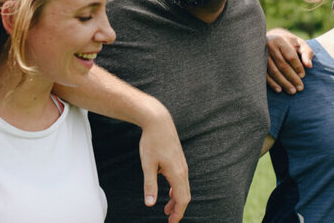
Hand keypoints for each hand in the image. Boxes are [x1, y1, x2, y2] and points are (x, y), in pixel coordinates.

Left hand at [138, 103, 189, 222]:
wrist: (158, 120)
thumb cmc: (152, 141)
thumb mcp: (148, 165)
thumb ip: (149, 185)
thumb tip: (150, 203)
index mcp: (177, 173)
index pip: (182, 200)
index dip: (178, 213)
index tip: (171, 222)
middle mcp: (183, 170)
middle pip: (185, 195)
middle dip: (178, 209)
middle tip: (169, 219)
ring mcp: (182, 164)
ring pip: (183, 187)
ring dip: (177, 199)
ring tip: (167, 208)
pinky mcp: (178, 159)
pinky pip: (181, 179)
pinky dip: (177, 189)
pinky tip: (169, 192)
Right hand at [266, 28, 312, 93]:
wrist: (271, 38)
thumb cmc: (288, 42)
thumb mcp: (299, 43)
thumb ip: (307, 53)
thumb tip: (309, 66)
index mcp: (280, 41)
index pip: (290, 56)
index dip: (297, 67)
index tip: (303, 76)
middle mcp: (269, 47)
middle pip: (282, 65)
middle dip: (292, 78)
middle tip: (300, 88)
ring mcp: (262, 55)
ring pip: (273, 71)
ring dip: (283, 82)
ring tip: (292, 91)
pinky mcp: (257, 63)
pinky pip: (265, 75)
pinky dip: (272, 83)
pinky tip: (279, 90)